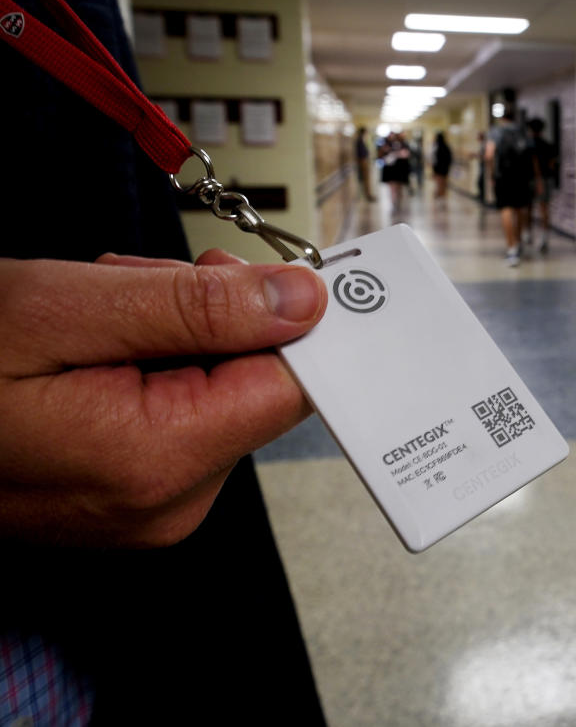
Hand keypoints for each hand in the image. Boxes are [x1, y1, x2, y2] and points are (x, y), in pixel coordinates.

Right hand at [0, 249, 326, 547]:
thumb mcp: (66, 307)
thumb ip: (198, 308)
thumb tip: (303, 303)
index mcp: (159, 463)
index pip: (291, 388)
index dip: (284, 322)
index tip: (258, 275)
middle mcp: (166, 504)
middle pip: (250, 383)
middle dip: (204, 319)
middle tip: (128, 286)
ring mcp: (146, 508)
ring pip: (212, 389)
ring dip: (168, 334)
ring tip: (86, 317)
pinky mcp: (129, 495)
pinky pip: (177, 413)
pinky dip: (145, 365)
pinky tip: (86, 348)